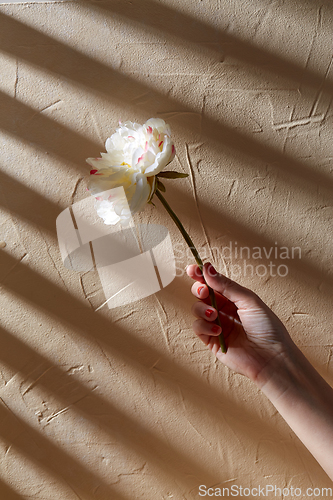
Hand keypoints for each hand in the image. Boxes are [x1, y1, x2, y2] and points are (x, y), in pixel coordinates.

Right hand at [187, 262, 296, 386]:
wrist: (272, 358)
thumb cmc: (268, 328)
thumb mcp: (249, 300)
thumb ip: (226, 285)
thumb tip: (207, 268)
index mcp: (234, 298)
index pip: (213, 282)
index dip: (201, 274)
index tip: (193, 268)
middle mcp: (223, 310)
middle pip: (202, 293)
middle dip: (199, 289)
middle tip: (203, 291)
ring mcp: (216, 325)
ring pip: (197, 309)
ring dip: (202, 308)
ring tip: (215, 314)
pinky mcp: (211, 341)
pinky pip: (197, 328)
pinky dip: (204, 326)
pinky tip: (218, 330)